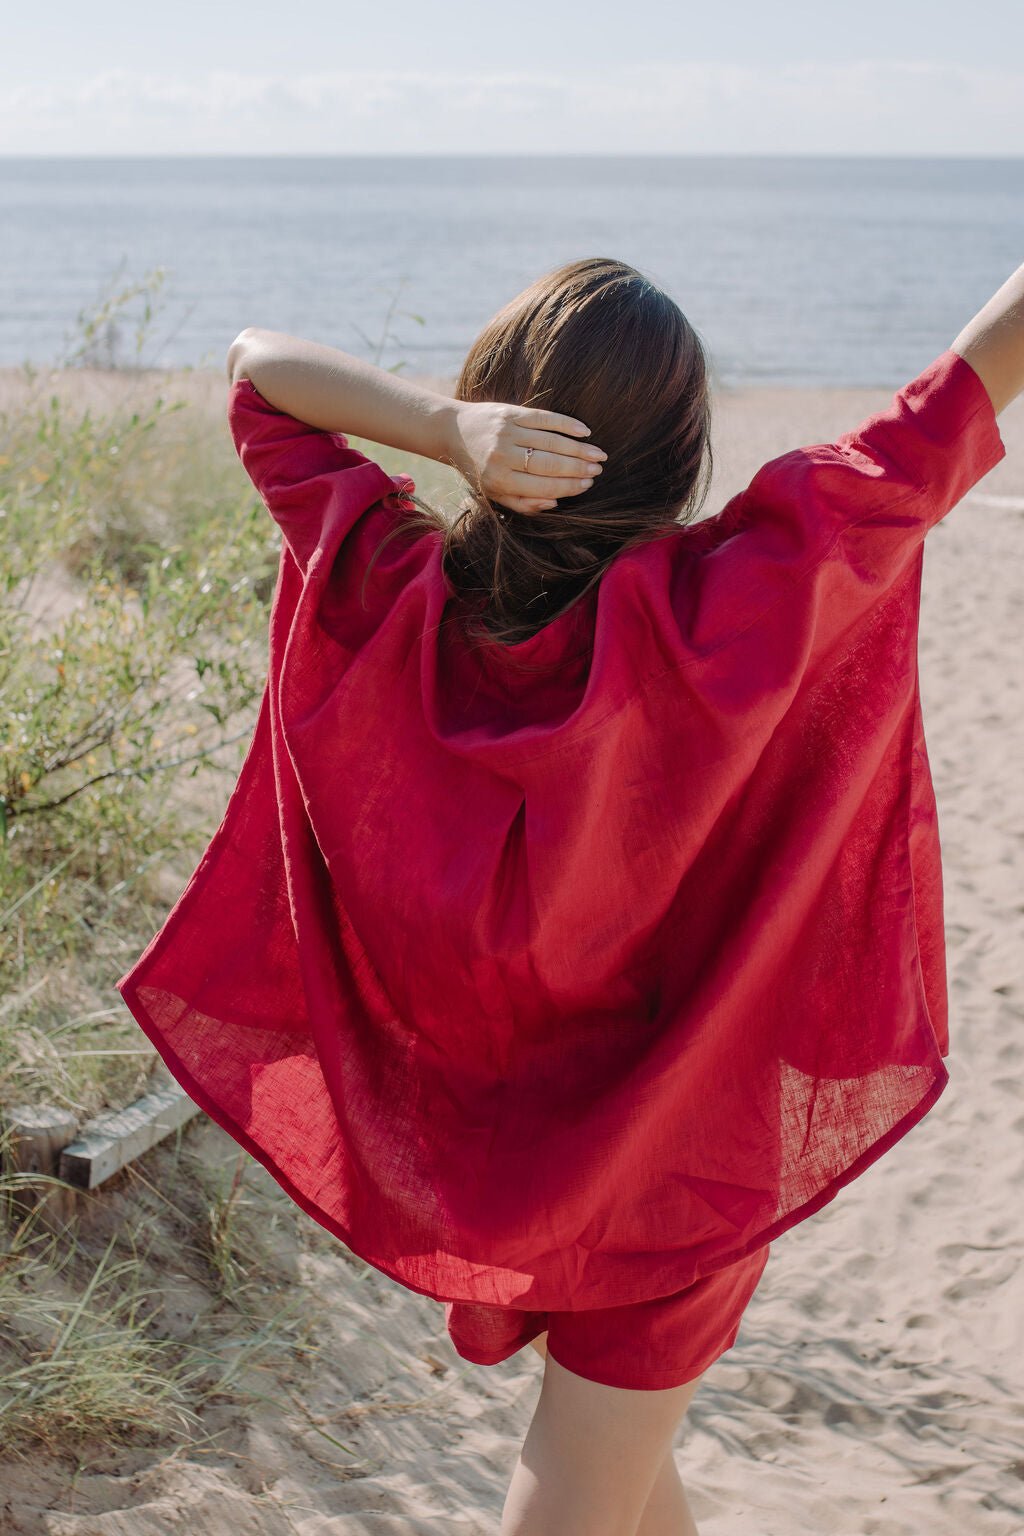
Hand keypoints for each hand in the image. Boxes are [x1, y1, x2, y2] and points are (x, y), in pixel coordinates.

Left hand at [446, 400, 606, 515]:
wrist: (453, 432)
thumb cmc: (478, 468)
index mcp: (500, 480)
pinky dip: (566, 424)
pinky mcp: (511, 413)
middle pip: (550, 464)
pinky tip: (584, 431)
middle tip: (598, 470)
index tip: (587, 485)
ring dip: (578, 449)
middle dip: (578, 468)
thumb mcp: (494, 493)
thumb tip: (554, 503)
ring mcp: (508, 432)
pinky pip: (543, 418)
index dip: (568, 486)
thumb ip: (522, 503)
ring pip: (551, 442)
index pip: (542, 485)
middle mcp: (503, 456)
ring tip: (598, 454)